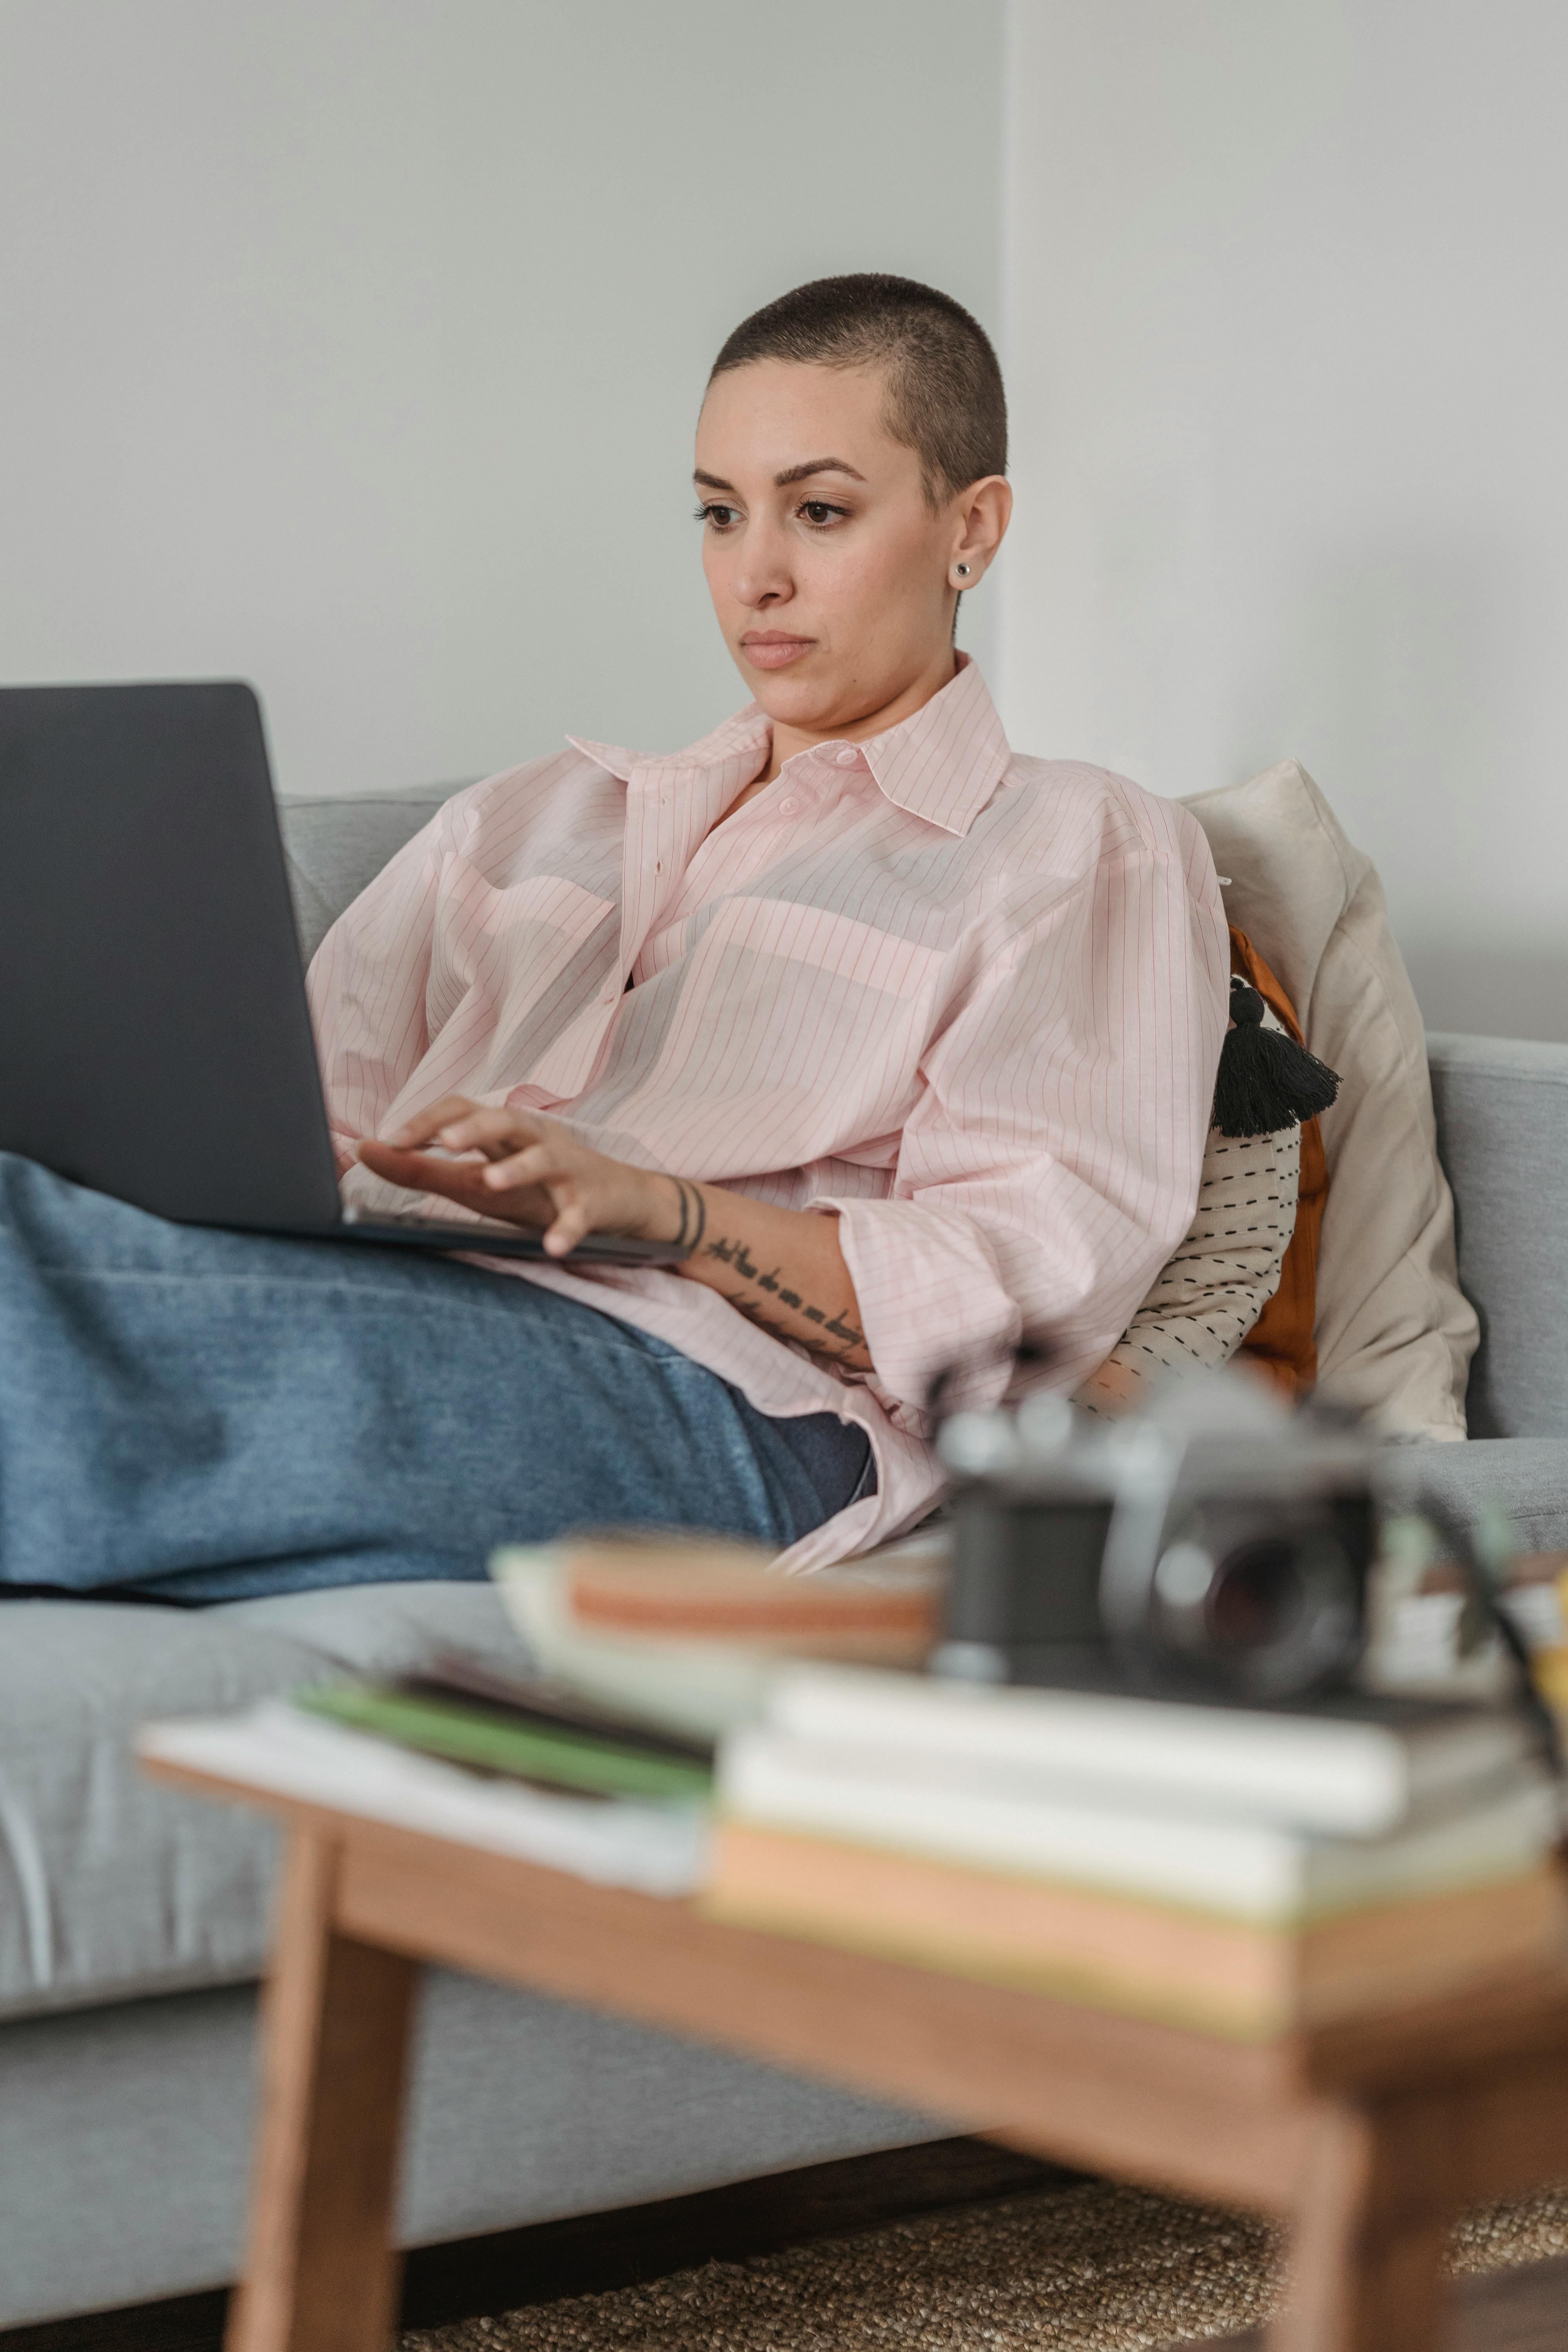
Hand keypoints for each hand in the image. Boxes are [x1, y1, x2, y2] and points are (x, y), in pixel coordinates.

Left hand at [357, 1096, 678, 1257]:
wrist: (620, 1200)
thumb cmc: (535, 1189)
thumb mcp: (476, 1179)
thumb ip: (422, 1167)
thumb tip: (363, 1150)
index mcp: (502, 1131)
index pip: (462, 1108)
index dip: (427, 1121)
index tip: (391, 1140)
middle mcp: (535, 1139)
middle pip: (504, 1120)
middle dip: (473, 1128)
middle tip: (443, 1144)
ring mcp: (567, 1168)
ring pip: (544, 1158)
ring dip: (518, 1169)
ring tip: (491, 1182)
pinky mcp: (593, 1202)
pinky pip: (579, 1214)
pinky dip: (566, 1229)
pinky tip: (552, 1246)